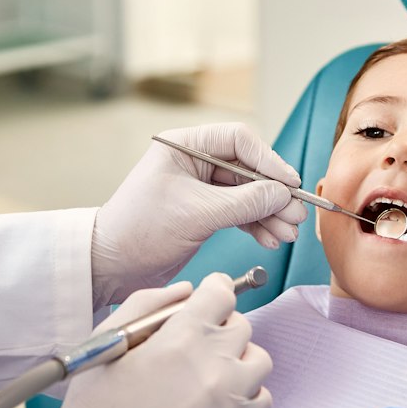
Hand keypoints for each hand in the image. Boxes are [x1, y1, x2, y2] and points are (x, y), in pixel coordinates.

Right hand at [53, 273, 272, 407]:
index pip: (222, 293)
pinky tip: (219, 403)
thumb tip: (187, 290)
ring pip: (258, 361)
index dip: (213, 292)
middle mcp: (215, 364)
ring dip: (238, 362)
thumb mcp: (112, 338)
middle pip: (241, 326)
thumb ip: (150, 304)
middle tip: (196, 346)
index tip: (209, 298)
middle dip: (220, 328)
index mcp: (183, 336)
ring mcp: (232, 401)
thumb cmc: (98, 402)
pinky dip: (246, 397)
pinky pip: (262, 400)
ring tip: (210, 376)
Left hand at [91, 122, 304, 310]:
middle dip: (273, 194)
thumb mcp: (196, 213)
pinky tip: (270, 238)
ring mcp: (200, 188)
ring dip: (270, 213)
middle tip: (295, 216)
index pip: (240, 141)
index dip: (269, 161)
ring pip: (248, 193)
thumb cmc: (139, 230)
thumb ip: (244, 202)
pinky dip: (257, 224)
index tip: (290, 185)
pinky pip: (239, 212)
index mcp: (185, 146)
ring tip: (287, 233)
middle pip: (249, 169)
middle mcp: (194, 162)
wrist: (111, 266)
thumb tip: (283, 195)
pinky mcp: (203, 212)